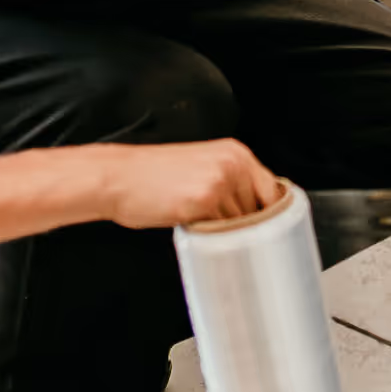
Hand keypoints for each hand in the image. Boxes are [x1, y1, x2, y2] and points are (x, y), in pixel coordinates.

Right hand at [101, 138, 283, 231]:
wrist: (118, 177)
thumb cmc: (152, 176)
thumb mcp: (200, 167)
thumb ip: (230, 182)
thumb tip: (253, 210)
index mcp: (236, 153)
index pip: (272, 190)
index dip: (270, 214)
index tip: (269, 231)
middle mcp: (233, 164)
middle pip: (259, 210)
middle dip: (247, 227)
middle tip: (227, 235)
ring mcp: (220, 182)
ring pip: (241, 223)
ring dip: (227, 234)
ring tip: (202, 228)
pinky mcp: (204, 201)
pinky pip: (220, 232)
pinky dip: (212, 239)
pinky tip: (196, 232)